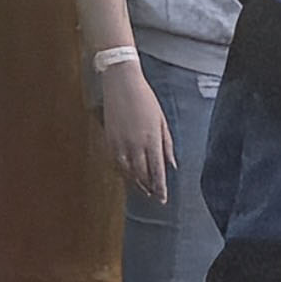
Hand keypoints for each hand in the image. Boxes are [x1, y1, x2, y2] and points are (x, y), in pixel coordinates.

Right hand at [100, 66, 182, 209]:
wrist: (122, 83)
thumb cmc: (145, 99)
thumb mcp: (162, 120)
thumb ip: (167, 144)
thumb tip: (172, 164)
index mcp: (151, 139)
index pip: (157, 171)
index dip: (160, 187)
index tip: (163, 198)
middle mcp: (135, 145)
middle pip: (142, 175)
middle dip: (148, 188)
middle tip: (154, 196)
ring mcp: (120, 143)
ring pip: (127, 172)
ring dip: (135, 183)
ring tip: (142, 189)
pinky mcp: (109, 140)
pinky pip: (116, 163)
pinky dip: (122, 172)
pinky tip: (127, 175)